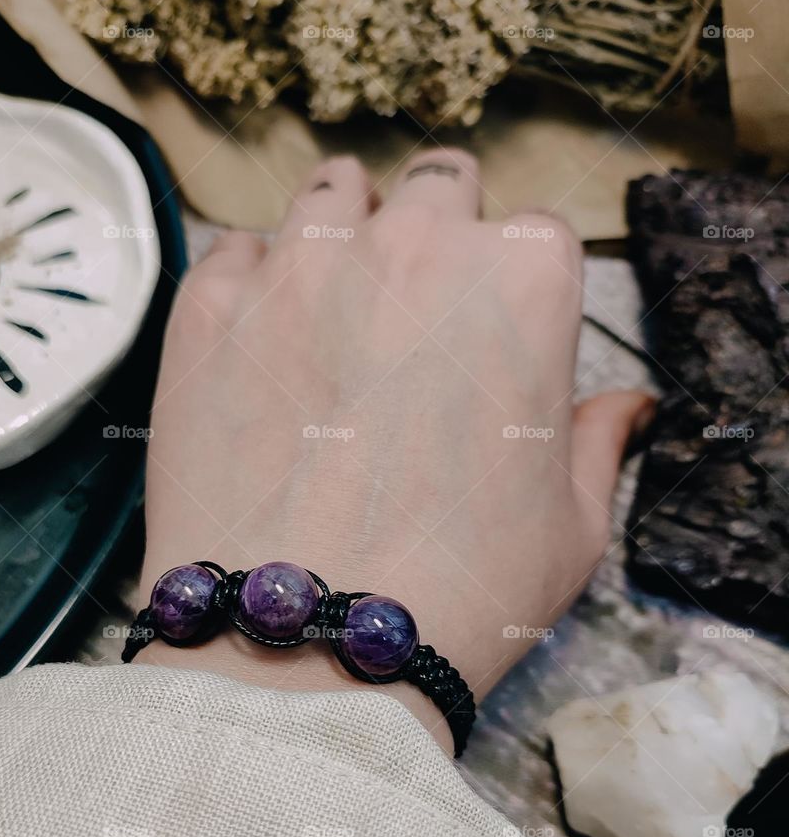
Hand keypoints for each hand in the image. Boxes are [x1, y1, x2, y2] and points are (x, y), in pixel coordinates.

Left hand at [136, 151, 651, 747]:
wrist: (308, 647)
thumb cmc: (461, 594)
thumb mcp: (570, 529)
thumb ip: (595, 442)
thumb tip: (626, 405)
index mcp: (523, 280)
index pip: (529, 235)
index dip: (510, 290)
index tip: (489, 342)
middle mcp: (414, 244)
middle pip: (435, 189)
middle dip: (434, 236)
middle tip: (414, 320)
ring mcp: (302, 266)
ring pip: (330, 195)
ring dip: (343, 234)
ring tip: (333, 313)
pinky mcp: (209, 308)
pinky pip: (236, 254)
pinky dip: (253, 285)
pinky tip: (261, 350)